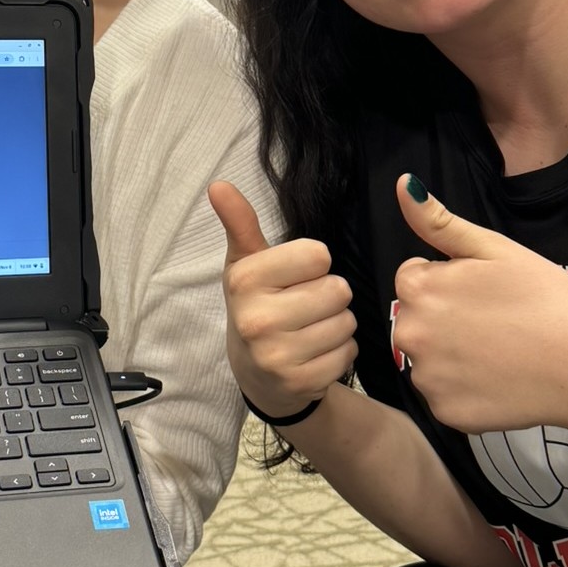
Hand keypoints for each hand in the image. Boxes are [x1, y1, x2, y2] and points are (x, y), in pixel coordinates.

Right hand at [208, 180, 356, 421]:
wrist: (256, 374)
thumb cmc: (257, 306)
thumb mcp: (246, 264)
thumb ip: (240, 223)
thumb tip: (218, 184)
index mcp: (245, 280)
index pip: (318, 254)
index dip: (313, 264)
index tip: (294, 278)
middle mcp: (257, 319)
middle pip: (337, 289)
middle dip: (329, 296)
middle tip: (305, 307)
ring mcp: (277, 355)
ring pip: (347, 321)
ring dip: (337, 324)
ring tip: (311, 330)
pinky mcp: (300, 382)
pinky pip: (349, 352)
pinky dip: (341, 351)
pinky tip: (316, 353)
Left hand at [391, 175, 567, 434]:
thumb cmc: (546, 299)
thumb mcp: (494, 248)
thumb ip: (440, 221)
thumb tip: (404, 184)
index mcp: (420, 287)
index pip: (414, 278)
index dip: (450, 281)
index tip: (484, 291)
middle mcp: (410, 333)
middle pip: (417, 319)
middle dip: (445, 317)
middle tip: (494, 322)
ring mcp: (426, 377)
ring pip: (428, 359)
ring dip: (451, 355)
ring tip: (499, 351)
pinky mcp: (445, 412)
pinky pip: (445, 395)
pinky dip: (465, 390)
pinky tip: (499, 381)